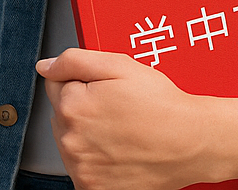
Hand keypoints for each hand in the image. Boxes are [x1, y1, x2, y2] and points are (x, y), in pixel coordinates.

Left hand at [37, 48, 237, 188]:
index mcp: (72, 105)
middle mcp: (70, 139)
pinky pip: (82, 166)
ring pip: (72, 141)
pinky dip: (96, 159)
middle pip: (63, 114)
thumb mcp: (122, 66)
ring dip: (88, 134)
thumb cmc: (162, 105)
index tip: (108, 89)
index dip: (85, 81)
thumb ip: (77, 61)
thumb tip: (46, 66)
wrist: (191, 143)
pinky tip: (120, 149)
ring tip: (123, 130)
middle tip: (119, 108)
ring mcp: (80, 167)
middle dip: (84, 107)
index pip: (57, 84)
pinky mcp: (91, 187)